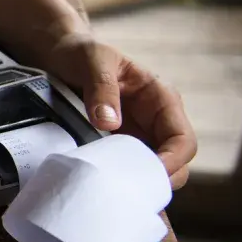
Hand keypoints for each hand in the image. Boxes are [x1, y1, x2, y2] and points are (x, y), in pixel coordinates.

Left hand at [44, 34, 197, 188]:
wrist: (58, 55)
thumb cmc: (81, 52)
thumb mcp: (92, 60)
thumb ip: (101, 88)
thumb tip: (109, 123)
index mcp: (161, 99)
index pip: (183, 140)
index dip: (172, 161)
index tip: (147, 174)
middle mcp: (155, 122)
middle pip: (175, 164)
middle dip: (156, 180)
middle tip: (125, 189)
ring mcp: (137, 136)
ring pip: (152, 172)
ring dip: (136, 184)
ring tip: (110, 189)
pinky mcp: (117, 146)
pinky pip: (126, 171)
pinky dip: (118, 181)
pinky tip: (99, 185)